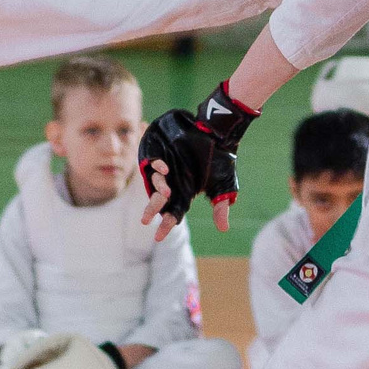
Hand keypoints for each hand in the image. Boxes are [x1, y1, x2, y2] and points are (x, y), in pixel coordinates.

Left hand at [135, 82, 259, 239]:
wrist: (219, 131)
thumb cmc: (221, 158)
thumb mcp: (223, 186)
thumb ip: (221, 207)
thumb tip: (223, 229)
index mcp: (184, 192)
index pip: (172, 212)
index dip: (166, 224)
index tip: (158, 237)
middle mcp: (172, 181)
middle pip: (158, 200)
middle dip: (152, 209)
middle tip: (146, 220)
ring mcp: (164, 165)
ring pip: (154, 181)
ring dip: (158, 188)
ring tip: (166, 192)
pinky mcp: (160, 149)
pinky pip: (152, 160)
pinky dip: (156, 165)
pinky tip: (164, 168)